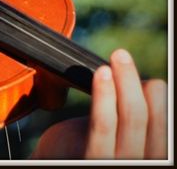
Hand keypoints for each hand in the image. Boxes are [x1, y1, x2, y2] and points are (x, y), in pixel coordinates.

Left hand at [32, 49, 166, 158]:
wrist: (51, 163)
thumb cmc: (80, 146)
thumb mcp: (109, 129)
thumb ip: (123, 112)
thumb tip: (134, 79)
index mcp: (146, 153)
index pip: (161, 125)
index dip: (159, 100)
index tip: (147, 79)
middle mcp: (136, 160)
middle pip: (149, 118)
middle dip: (138, 82)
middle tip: (122, 54)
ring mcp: (114, 162)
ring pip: (133, 118)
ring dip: (127, 82)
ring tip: (118, 57)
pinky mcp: (92, 160)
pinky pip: (103, 126)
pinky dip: (105, 96)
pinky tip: (102, 74)